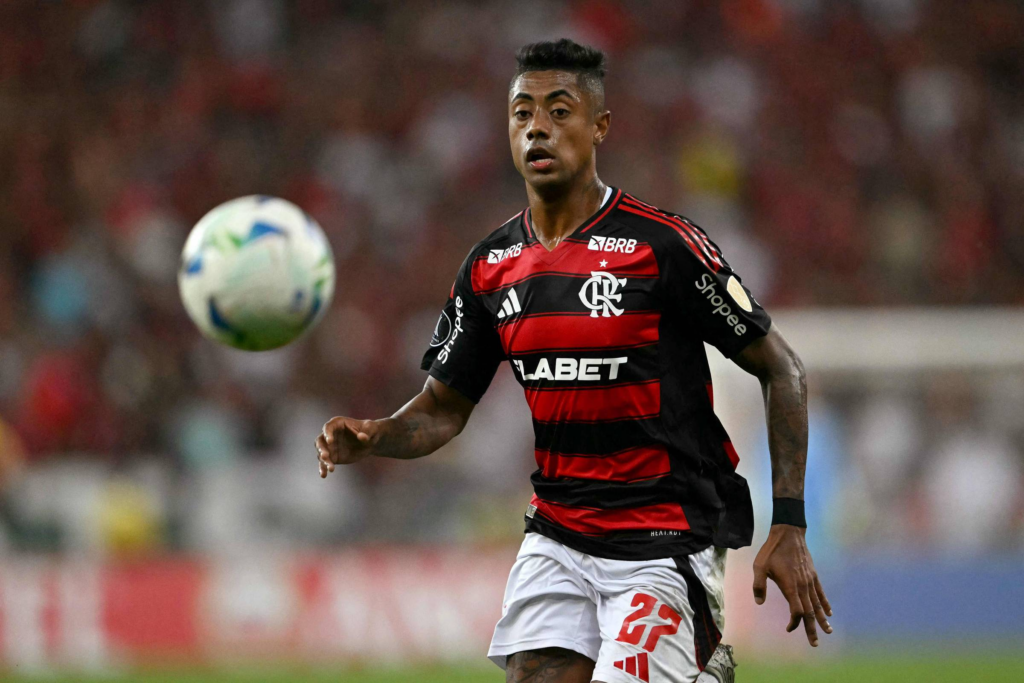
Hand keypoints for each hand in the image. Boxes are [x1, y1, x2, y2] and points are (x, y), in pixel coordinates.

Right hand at [316, 417, 377, 477]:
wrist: (371, 443)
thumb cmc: (371, 431)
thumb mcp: (372, 429)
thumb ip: (367, 432)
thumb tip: (362, 437)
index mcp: (338, 423)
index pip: (328, 427)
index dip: (327, 434)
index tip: (330, 441)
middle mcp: (330, 434)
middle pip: (320, 441)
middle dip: (321, 448)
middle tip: (325, 456)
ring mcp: (329, 446)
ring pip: (322, 453)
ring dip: (324, 461)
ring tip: (331, 469)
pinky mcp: (332, 457)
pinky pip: (325, 463)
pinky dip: (323, 468)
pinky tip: (324, 475)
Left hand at [752, 525, 831, 645]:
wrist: (788, 534)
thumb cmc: (771, 551)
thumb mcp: (759, 566)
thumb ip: (758, 585)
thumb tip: (759, 603)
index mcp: (790, 586)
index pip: (796, 611)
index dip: (794, 622)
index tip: (789, 628)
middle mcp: (803, 586)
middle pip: (810, 612)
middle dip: (812, 629)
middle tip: (815, 644)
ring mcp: (810, 581)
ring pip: (817, 604)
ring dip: (821, 619)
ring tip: (828, 631)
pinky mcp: (814, 575)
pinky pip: (821, 593)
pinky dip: (825, 604)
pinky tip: (828, 613)